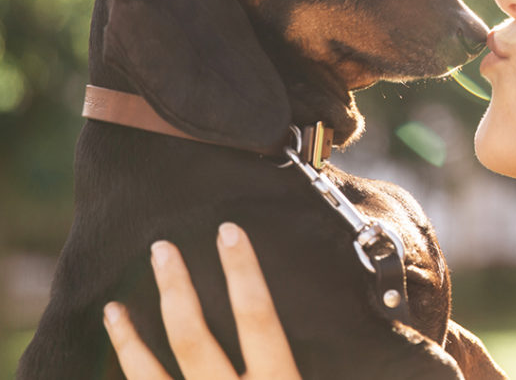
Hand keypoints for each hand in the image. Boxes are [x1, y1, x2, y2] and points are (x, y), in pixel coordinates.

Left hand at [102, 222, 300, 378]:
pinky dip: (126, 368)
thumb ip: (306, 362)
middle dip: (175, 289)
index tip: (229, 232)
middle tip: (161, 249)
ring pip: (151, 374)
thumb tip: (317, 313)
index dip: (242, 271)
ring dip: (130, 338)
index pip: (257, 317)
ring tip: (115, 307)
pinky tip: (115, 353)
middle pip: (194, 338)